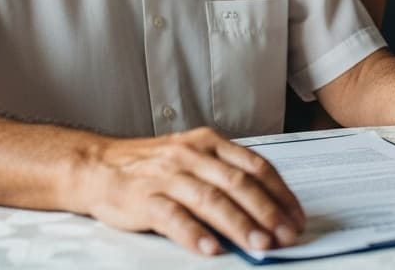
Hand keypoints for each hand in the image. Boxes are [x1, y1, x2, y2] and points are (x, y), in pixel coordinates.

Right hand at [79, 126, 305, 255]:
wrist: (97, 166)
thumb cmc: (152, 166)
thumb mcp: (194, 159)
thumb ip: (225, 177)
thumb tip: (267, 211)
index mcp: (210, 143)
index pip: (256, 166)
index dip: (281, 194)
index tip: (296, 218)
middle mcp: (191, 155)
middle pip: (238, 184)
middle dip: (267, 212)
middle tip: (286, 236)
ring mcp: (167, 175)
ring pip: (210, 199)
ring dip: (239, 225)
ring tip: (260, 245)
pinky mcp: (144, 197)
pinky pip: (172, 216)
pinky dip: (194, 234)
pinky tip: (211, 249)